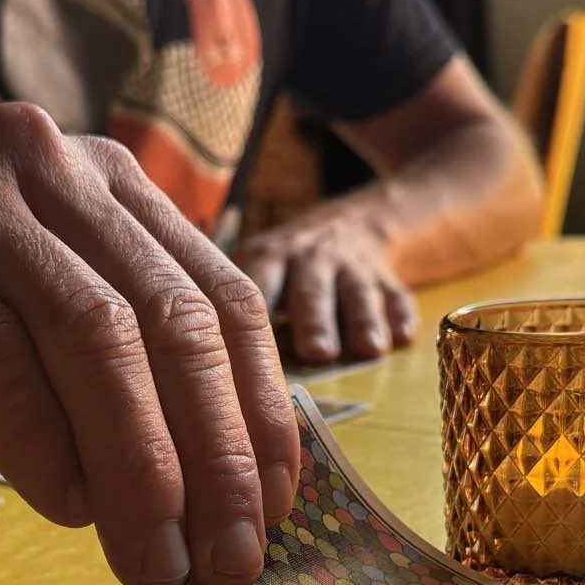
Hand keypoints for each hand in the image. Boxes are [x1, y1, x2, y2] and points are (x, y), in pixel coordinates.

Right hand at [0, 104, 298, 584]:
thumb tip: (229, 513)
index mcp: (104, 187)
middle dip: (212, 454)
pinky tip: (61, 508)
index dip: (257, 414)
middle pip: (166, 317)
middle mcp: (41, 164)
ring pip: (89, 333)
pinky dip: (39, 444)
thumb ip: (131, 406)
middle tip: (227, 561)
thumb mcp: (45, 375)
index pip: (218, 298)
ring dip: (138, 466)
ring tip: (152, 560)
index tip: (275, 514)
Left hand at [233, 197, 417, 364]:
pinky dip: (400, 314)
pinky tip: (402, 337)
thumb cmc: (285, 264)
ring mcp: (351, 268)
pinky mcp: (387, 278)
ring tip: (368, 349)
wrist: (353, 224)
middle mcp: (309, 259)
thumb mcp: (253, 264)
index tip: (241, 353)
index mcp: (268, 257)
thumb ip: (226, 301)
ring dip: (362, 319)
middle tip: (317, 352)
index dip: (248, 317)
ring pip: (357, 292)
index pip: (254, 283)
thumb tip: (181, 360)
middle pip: (310, 288)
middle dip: (315, 319)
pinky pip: (396, 293)